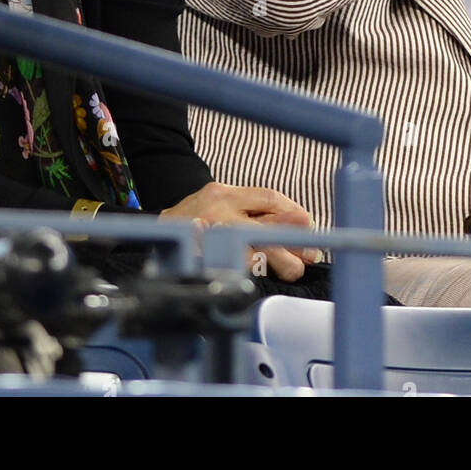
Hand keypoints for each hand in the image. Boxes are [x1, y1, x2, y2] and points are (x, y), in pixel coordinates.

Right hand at [159, 181, 320, 281]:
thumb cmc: (200, 215)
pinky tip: (269, 275)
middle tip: (310, 254)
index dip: (292, 211)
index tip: (307, 222)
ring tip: (294, 268)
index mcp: (224, 194)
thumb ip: (257, 208)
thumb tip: (302, 222)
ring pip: (255, 255)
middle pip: (264, 228)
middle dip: (292, 242)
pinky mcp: (205, 265)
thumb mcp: (225, 199)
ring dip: (280, 263)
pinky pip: (239, 271)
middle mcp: (216, 216)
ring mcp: (209, 243)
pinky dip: (258, 273)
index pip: (268, 198)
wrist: (160, 232)